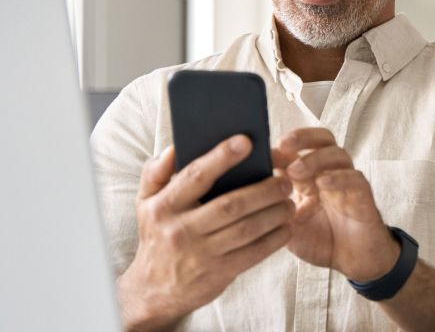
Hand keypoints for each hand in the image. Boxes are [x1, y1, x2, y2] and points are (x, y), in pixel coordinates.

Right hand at [118, 136, 293, 331]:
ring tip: (289, 201)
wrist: (152, 292)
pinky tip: (286, 227)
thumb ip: (156, 172)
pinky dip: (274, 239)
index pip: (196, 176)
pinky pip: (253, 253)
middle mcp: (181, 230)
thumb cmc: (156, 236)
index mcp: (164, 207)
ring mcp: (201, 254)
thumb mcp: (145, 203)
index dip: (222, 157)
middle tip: (284, 181)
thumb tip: (174, 148)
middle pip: (231, 205)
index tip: (246, 141)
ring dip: (274, 213)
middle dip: (264, 190)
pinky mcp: (218, 274)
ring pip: (247, 229)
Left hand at [273, 128, 400, 281]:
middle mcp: (330, 173)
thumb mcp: (288, 225)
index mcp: (310, 176)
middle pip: (322, 138)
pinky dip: (338, 178)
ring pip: (338, 154)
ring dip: (315, 158)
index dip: (281, 147)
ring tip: (296, 171)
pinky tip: (322, 183)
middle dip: (303, 137)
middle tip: (283, 145)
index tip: (262, 154)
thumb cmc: (322, 241)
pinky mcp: (363, 196)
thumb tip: (248, 192)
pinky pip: (354, 179)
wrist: (353, 262)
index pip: (298, 148)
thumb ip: (274, 207)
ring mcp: (347, 182)